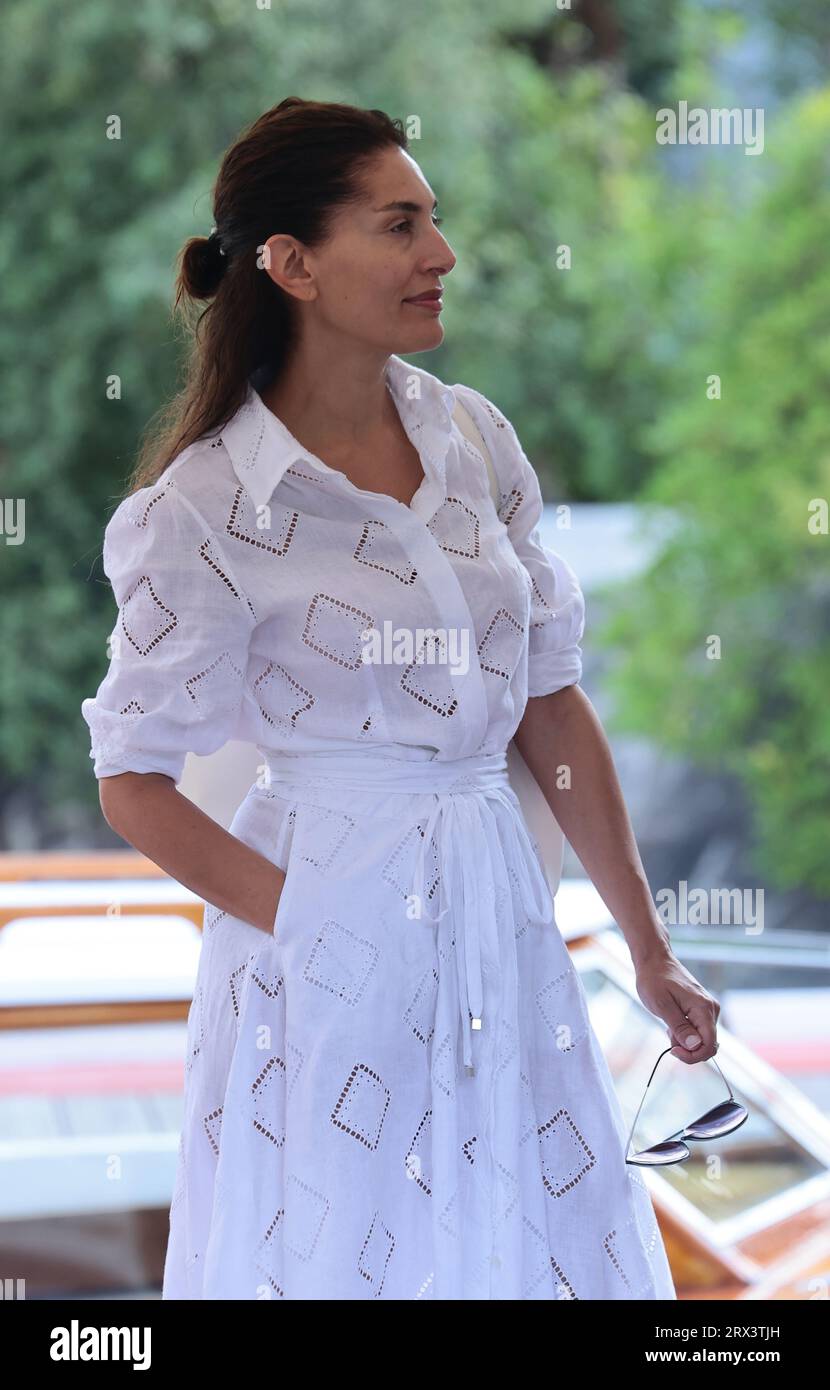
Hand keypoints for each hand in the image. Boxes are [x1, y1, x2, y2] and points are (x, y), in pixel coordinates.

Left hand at [634, 949, 720, 1064]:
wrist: (654, 960)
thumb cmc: (655, 980)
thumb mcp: (662, 1006)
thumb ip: (679, 1027)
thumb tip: (695, 1046)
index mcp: (704, 1009)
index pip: (709, 1045)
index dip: (692, 1055)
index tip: (673, 1050)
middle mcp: (711, 1009)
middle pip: (707, 1044)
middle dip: (688, 1048)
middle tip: (668, 1035)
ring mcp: (707, 1008)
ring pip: (702, 1038)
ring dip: (684, 1039)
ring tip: (668, 1024)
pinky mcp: (701, 1008)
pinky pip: (698, 1029)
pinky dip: (684, 1032)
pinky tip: (672, 1021)